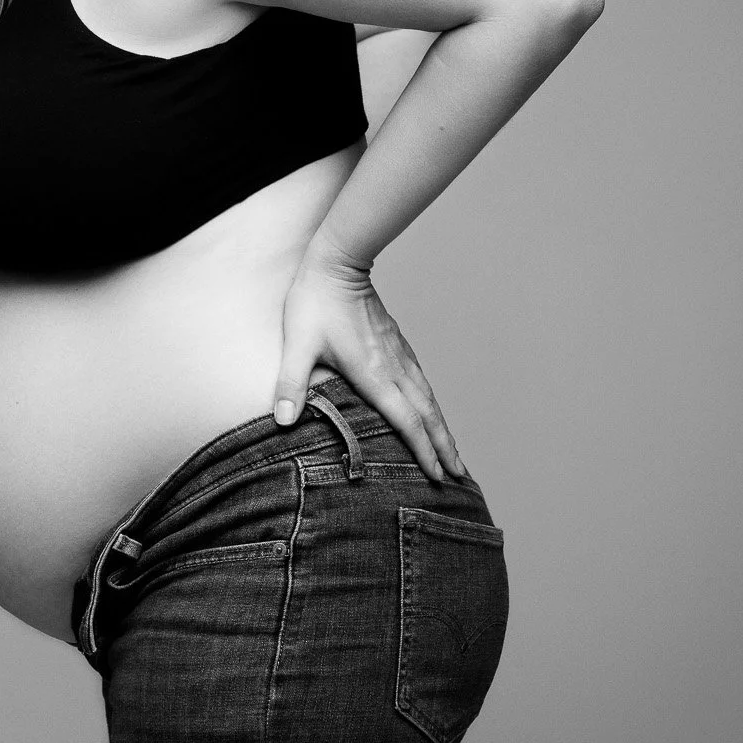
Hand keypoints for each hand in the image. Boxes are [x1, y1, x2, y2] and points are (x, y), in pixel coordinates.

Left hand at [273, 250, 464, 482]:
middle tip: (459, 478)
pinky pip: (423, 384)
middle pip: (428, 416)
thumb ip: (290, 384)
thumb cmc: (315, 303)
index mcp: (374, 375)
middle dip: (444, 449)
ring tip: (454, 454)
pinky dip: (433, 407)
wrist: (338, 264)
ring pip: (429, 400)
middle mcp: (395, 368)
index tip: (438, 477)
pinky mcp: (398, 346)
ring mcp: (400, 356)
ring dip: (443, 429)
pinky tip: (432, 413)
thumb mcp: (297, 345)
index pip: (407, 422)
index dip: (423, 451)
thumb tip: (282, 420)